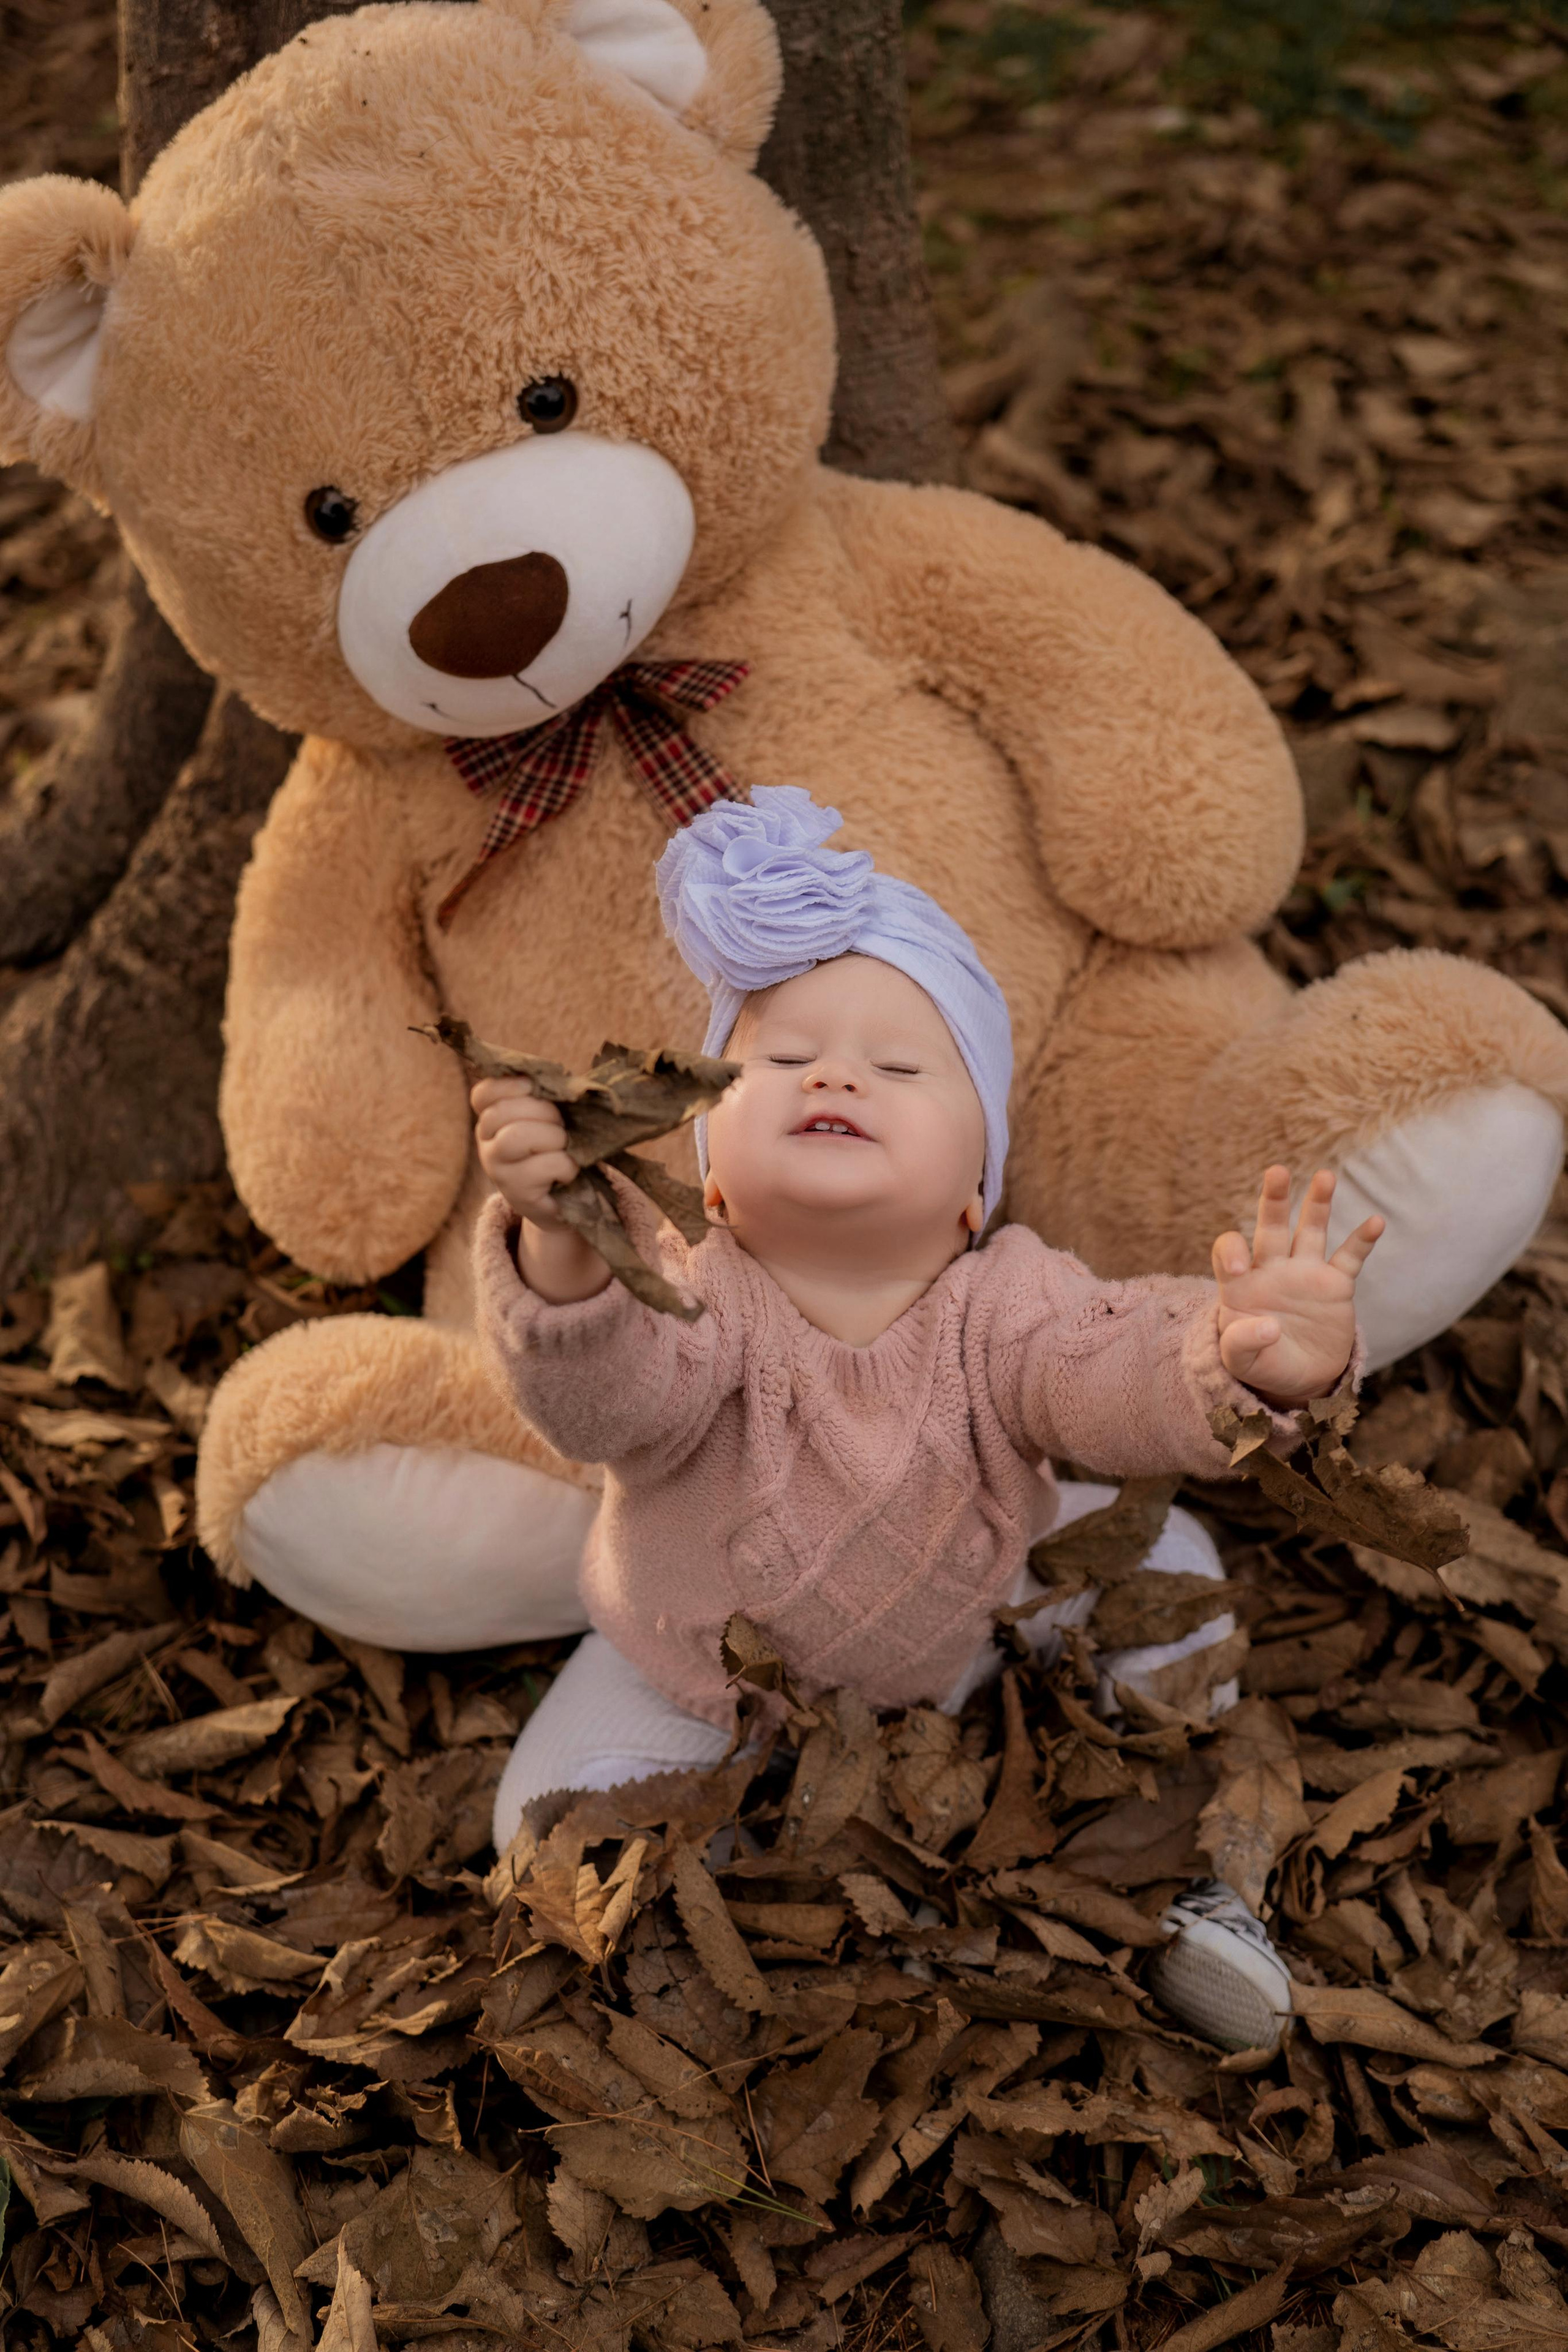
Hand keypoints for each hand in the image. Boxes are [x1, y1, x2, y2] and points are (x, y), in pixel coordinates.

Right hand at [471, 1075, 576, 1224]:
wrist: (568, 1199)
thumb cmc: (559, 1149)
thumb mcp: (549, 1118)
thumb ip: (544, 1097)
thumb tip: (554, 1077)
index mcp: (492, 1120)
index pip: (483, 1095)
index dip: (507, 1084)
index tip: (532, 1086)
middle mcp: (487, 1144)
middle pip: (501, 1112)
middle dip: (543, 1111)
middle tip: (560, 1126)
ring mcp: (498, 1170)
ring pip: (517, 1137)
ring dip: (552, 1137)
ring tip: (564, 1147)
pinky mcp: (517, 1193)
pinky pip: (545, 1165)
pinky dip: (567, 1165)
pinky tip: (567, 1172)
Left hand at [1212, 1166, 1382, 1405]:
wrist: (1299, 1378)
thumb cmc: (1262, 1364)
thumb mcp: (1240, 1363)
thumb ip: (1241, 1345)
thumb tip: (1268, 1326)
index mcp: (1240, 1285)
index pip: (1229, 1251)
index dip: (1231, 1251)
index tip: (1240, 1267)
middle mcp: (1271, 1269)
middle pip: (1270, 1227)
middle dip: (1273, 1200)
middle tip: (1276, 1171)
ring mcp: (1305, 1273)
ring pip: (1310, 1230)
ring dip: (1317, 1204)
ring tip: (1325, 1176)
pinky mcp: (1336, 1285)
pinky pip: (1350, 1257)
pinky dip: (1362, 1240)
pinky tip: (1376, 1221)